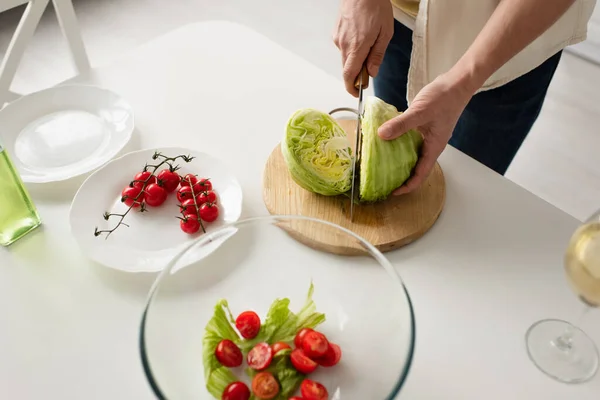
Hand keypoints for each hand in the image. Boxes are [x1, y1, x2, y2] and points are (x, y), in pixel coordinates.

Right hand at [333, 0, 393, 96]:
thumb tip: (372, 72)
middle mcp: (344, 45)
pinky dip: (352, 49)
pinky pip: (343, 48)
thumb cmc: (375, 6)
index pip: (349, 75)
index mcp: (357, 47)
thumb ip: (377, 55)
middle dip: (357, 74)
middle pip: (347, 69)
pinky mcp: (336, 33)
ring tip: (368, 45)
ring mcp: (338, 39)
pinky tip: (361, 37)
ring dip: (355, 59)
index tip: (357, 93)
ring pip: (345, 58)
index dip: (351, 88)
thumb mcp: (385, 32)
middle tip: (370, 68)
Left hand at [377, 72, 475, 194]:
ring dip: (398, 160)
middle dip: (401, 176)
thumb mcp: (420, 112)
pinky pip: (409, 140)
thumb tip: (381, 135)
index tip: (393, 192)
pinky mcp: (422, 127)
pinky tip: (386, 140)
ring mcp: (427, 136)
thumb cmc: (445, 98)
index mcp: (434, 148)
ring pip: (411, 154)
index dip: (407, 186)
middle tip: (383, 180)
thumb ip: (401, 124)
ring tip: (381, 163)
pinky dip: (398, 143)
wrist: (456, 83)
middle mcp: (430, 145)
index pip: (421, 175)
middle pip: (415, 168)